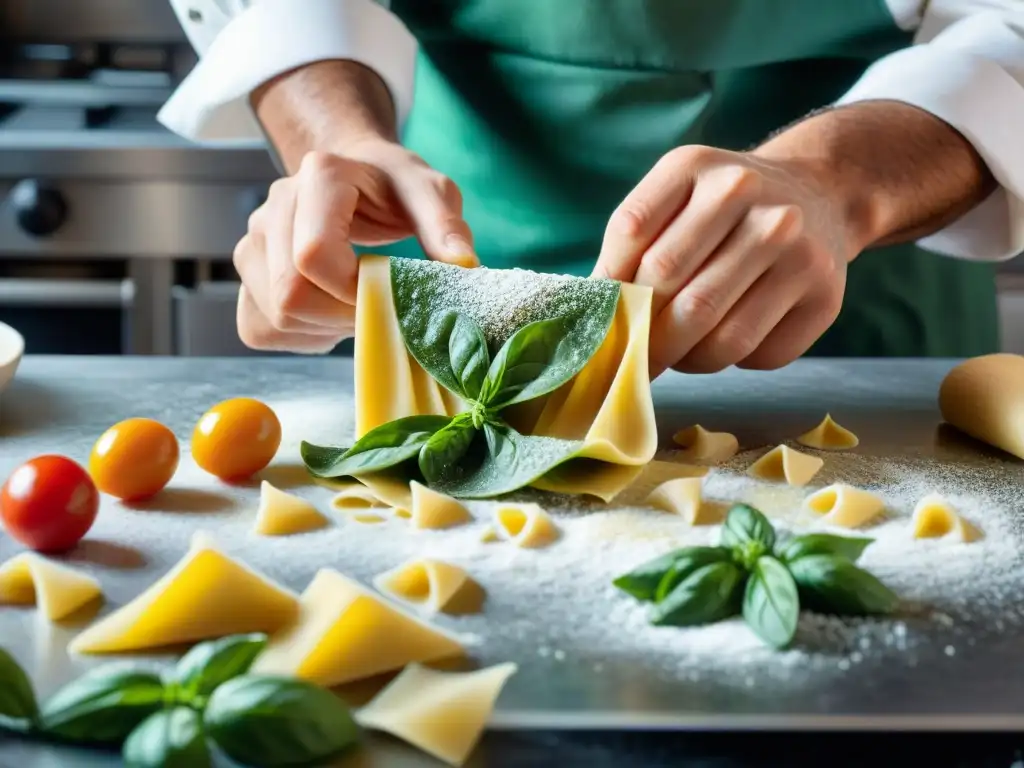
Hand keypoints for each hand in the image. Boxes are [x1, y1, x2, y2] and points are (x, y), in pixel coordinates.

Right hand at [234, 141, 476, 352]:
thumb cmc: (391, 187)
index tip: (389, 294)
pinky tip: (329, 315)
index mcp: (319, 178)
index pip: (315, 256)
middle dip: (341, 317)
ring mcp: (251, 244)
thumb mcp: (429, 190)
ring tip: (355, 305)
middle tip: (378, 308)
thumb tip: (462, 264)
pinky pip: (260, 328)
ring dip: (323, 328)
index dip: (354, 292)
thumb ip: (445, 223)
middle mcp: (272, 209)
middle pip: (290, 295)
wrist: (354, 177)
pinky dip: (301, 336)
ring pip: (275, 317)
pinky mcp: (245, 279)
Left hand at [593, 145, 864, 376]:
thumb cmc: (724, 209)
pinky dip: (731, 363)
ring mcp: (794, 246)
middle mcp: (747, 195)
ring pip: (718, 336)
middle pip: (671, 286)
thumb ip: (632, 246)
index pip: (630, 232)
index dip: (608, 287)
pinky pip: (758, 355)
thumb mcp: (676, 198)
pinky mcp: (825, 296)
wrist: (820, 192)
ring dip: (686, 359)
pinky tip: (724, 343)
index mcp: (694, 166)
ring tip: (677, 356)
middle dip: (643, 336)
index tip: (600, 322)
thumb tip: (595, 319)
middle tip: (630, 361)